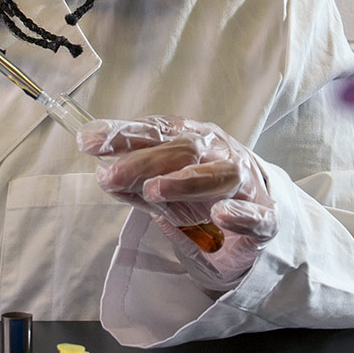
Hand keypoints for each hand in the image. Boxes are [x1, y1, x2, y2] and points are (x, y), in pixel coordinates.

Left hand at [81, 116, 276, 289]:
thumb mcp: (162, 187)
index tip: (89, 141)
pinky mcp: (264, 218)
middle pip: (184, 148)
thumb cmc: (203, 197)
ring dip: (185, 181)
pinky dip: (240, 213)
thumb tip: (103, 173)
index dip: (124, 134)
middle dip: (144, 161)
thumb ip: (134, 182)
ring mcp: (245, 183)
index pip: (157, 130)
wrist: (256, 223)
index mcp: (193, 139)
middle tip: (111, 175)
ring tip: (154, 191)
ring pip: (219, 174)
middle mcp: (220, 153)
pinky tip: (221, 215)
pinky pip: (256, 214)